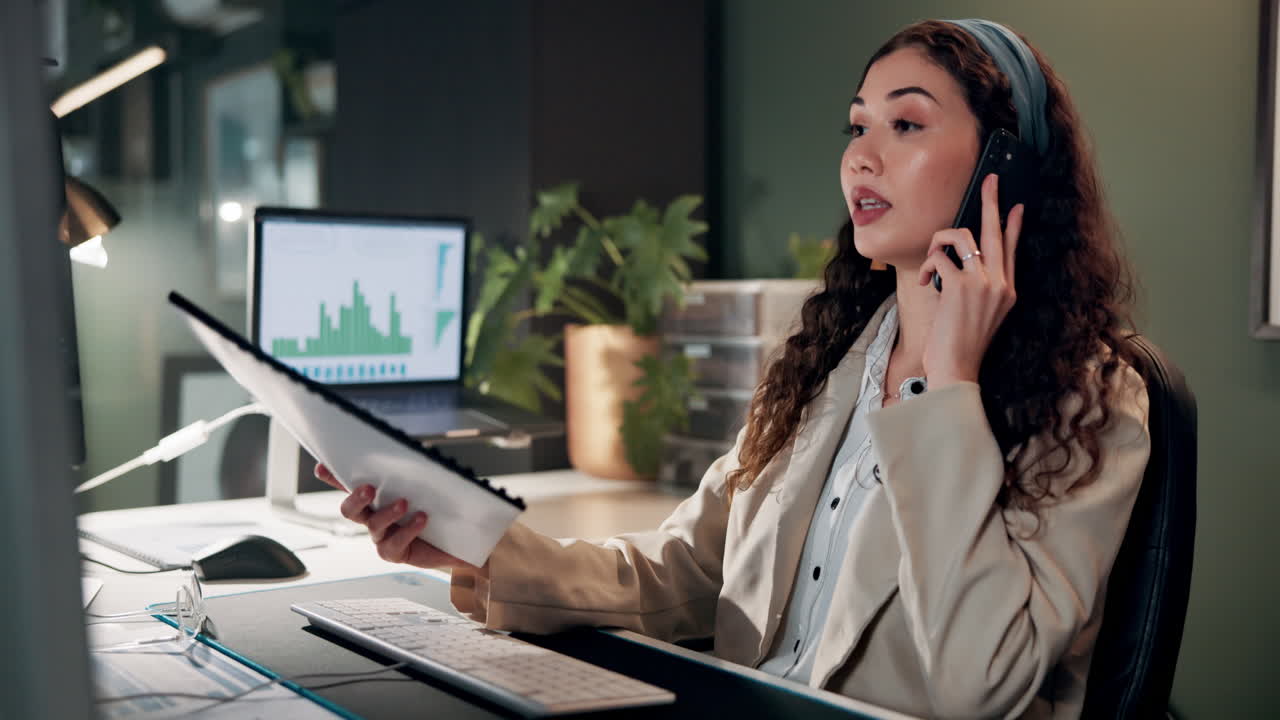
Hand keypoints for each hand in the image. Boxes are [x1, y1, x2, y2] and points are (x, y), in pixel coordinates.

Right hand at [314, 463, 474, 569]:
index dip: (333, 477)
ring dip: (386, 512)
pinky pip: (393, 544)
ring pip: (372, 525)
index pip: (349, 485)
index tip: (322, 467)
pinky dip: (407, 530)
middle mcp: (372, 517)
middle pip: (350, 510)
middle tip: (368, 488)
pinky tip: (421, 519)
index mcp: (375, 498)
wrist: (456, 539)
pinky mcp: (394, 552)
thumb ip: (413, 474)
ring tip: (403, 503)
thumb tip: (412, 452)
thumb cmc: (437, 508)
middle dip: (355, 498)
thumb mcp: (426, 487)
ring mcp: (381, 536)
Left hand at [916, 173, 1023, 386]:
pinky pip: (940, 257)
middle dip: (991, 201)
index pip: (1013, 249)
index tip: (1016, 206)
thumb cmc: (960, 345)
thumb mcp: (979, 315)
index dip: (1013, 225)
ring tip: (932, 264)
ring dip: (939, 243)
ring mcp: (983, 283)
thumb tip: (960, 266)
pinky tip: (927, 282)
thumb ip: (977, 289)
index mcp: (1007, 291)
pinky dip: (928, 266)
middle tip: (990, 180)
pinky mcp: (961, 286)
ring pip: (961, 237)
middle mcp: (1000, 283)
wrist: (957, 369)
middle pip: (996, 231)